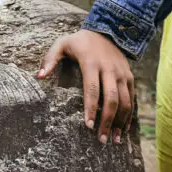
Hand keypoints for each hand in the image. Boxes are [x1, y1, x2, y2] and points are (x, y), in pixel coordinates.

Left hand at [38, 29, 133, 145]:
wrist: (107, 31)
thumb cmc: (79, 41)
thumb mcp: (62, 44)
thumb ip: (50, 59)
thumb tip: (39, 76)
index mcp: (91, 63)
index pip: (92, 89)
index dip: (91, 109)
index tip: (87, 126)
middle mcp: (109, 69)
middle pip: (111, 99)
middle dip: (107, 121)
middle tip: (101, 140)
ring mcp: (122, 74)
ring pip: (125, 102)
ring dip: (121, 122)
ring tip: (114, 140)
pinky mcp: (129, 77)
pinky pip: (132, 99)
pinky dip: (129, 115)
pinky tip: (124, 129)